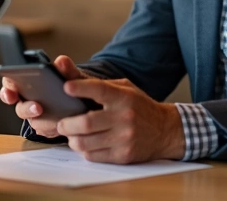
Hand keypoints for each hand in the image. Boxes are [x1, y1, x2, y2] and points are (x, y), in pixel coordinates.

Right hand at [0, 55, 85, 138]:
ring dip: (43, 122)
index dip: (7, 90)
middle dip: (27, 109)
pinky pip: (47, 132)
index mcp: (27, 83)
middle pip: (20, 108)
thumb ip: (66, 68)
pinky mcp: (47, 128)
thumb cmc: (72, 83)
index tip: (11, 94)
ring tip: (56, 120)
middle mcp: (28, 101)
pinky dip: (54, 130)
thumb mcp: (71, 74)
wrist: (85, 99)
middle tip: (37, 107)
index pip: (9, 84)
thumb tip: (62, 62)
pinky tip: (62, 125)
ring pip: (34, 122)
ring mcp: (37, 116)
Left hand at [55, 78, 184, 163]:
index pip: (100, 90)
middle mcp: (124, 118)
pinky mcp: (123, 156)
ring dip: (72, 139)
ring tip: (71, 134)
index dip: (81, 88)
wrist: (165, 131)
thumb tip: (65, 71)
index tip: (66, 87)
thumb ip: (95, 83)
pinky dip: (84, 150)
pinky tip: (85, 144)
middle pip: (86, 123)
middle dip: (67, 124)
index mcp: (123, 97)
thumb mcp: (123, 88)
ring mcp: (124, 139)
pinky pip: (93, 156)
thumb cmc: (138, 107)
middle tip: (61, 123)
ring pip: (86, 143)